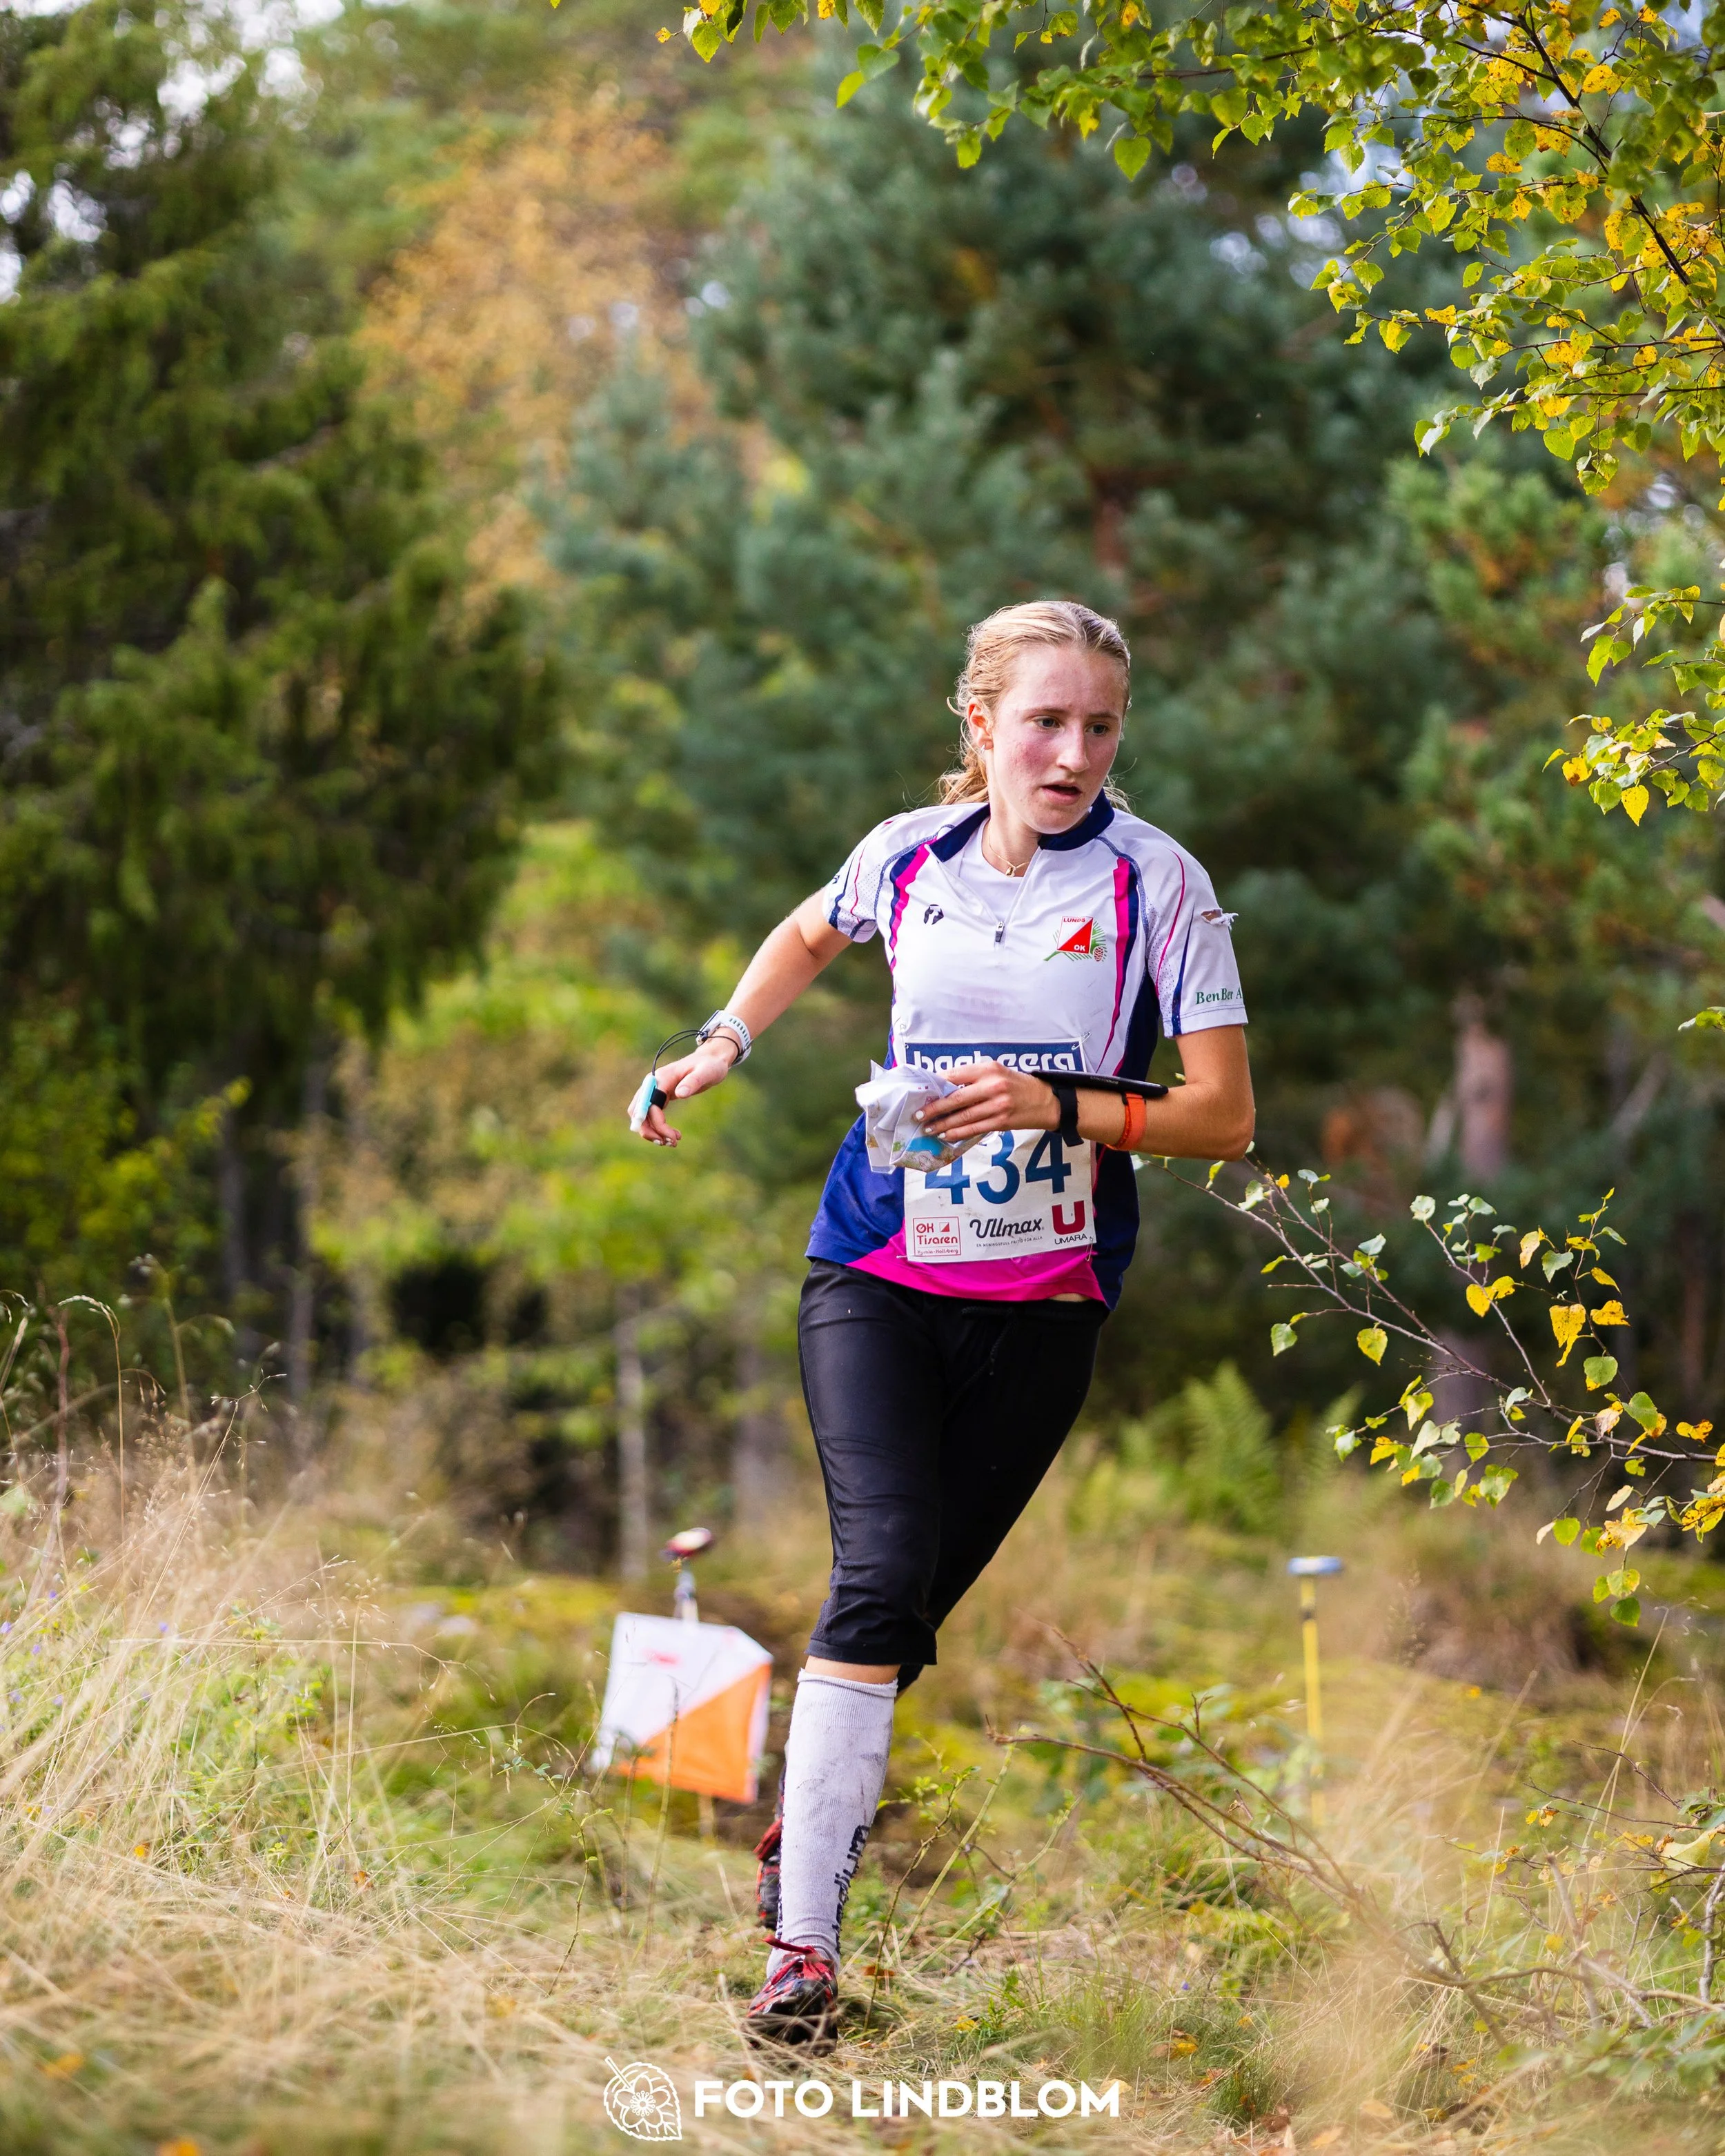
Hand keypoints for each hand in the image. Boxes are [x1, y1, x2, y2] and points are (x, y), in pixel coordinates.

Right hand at [634, 1038, 739, 1145]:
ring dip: (652, 1131)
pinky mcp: (660, 1096)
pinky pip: (650, 1114)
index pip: (649, 1104)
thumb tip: (680, 1093)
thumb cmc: (710, 1065)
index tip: (672, 1136)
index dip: (657, 1123)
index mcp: (661, 1078)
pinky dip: (657, 1127)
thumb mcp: (706, 1073)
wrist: (710, 1060)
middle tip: (668, 1143)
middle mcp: (653, 1083)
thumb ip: (693, 1082)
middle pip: (638, 1111)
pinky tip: (672, 1135)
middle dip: (649, 1131)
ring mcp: (655, 1090)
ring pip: (642, 1115)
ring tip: (672, 1142)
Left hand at [914, 1059, 1058, 1145]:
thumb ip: (973, 1077)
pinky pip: (974, 1129)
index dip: (936, 1085)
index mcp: (988, 1069)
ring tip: (928, 1128)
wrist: (1046, 1101)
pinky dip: (958, 1133)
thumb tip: (944, 1087)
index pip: (955, 1075)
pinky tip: (946, 1134)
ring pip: (963, 1117)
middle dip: (934, 1109)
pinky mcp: (1002, 1121)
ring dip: (943, 1124)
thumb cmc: (1016, 1085)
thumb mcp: (996, 1072)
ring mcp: (998, 1105)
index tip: (921, 1093)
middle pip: (956, 1099)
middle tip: (918, 1116)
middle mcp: (993, 1086)